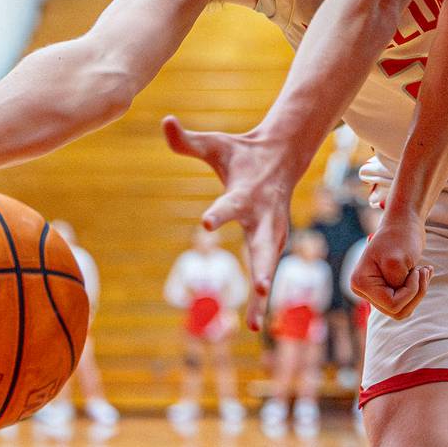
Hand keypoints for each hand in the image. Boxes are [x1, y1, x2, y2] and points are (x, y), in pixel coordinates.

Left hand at [162, 116, 299, 330]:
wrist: (282, 157)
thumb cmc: (241, 153)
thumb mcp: (214, 144)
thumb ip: (187, 140)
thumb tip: (164, 120)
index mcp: (246, 194)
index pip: (230, 205)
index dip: (218, 214)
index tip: (205, 224)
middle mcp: (263, 217)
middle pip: (264, 245)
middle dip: (264, 266)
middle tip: (261, 287)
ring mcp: (272, 233)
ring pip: (268, 266)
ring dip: (262, 294)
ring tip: (253, 325)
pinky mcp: (273, 244)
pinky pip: (265, 273)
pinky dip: (261, 299)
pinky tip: (252, 325)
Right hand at [350, 214, 431, 319]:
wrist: (404, 222)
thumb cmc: (400, 237)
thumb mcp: (397, 261)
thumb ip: (395, 284)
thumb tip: (396, 303)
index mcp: (361, 283)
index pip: (391, 305)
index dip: (409, 292)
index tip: (415, 271)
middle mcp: (364, 289)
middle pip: (397, 311)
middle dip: (415, 293)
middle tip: (422, 271)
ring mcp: (376, 290)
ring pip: (403, 310)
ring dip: (418, 292)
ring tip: (424, 271)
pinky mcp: (387, 288)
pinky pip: (405, 302)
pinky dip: (418, 289)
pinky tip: (423, 272)